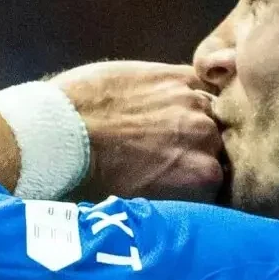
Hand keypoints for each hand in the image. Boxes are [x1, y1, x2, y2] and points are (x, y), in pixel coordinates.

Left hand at [52, 61, 223, 202]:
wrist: (59, 134)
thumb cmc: (91, 179)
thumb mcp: (141, 203)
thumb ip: (176, 196)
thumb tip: (182, 199)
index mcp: (203, 177)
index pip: (219, 179)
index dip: (200, 178)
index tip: (182, 179)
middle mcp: (206, 139)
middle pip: (217, 145)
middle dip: (198, 149)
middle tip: (168, 151)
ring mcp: (193, 103)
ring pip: (210, 112)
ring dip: (194, 117)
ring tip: (165, 122)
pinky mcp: (175, 76)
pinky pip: (199, 82)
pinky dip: (190, 90)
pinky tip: (172, 96)